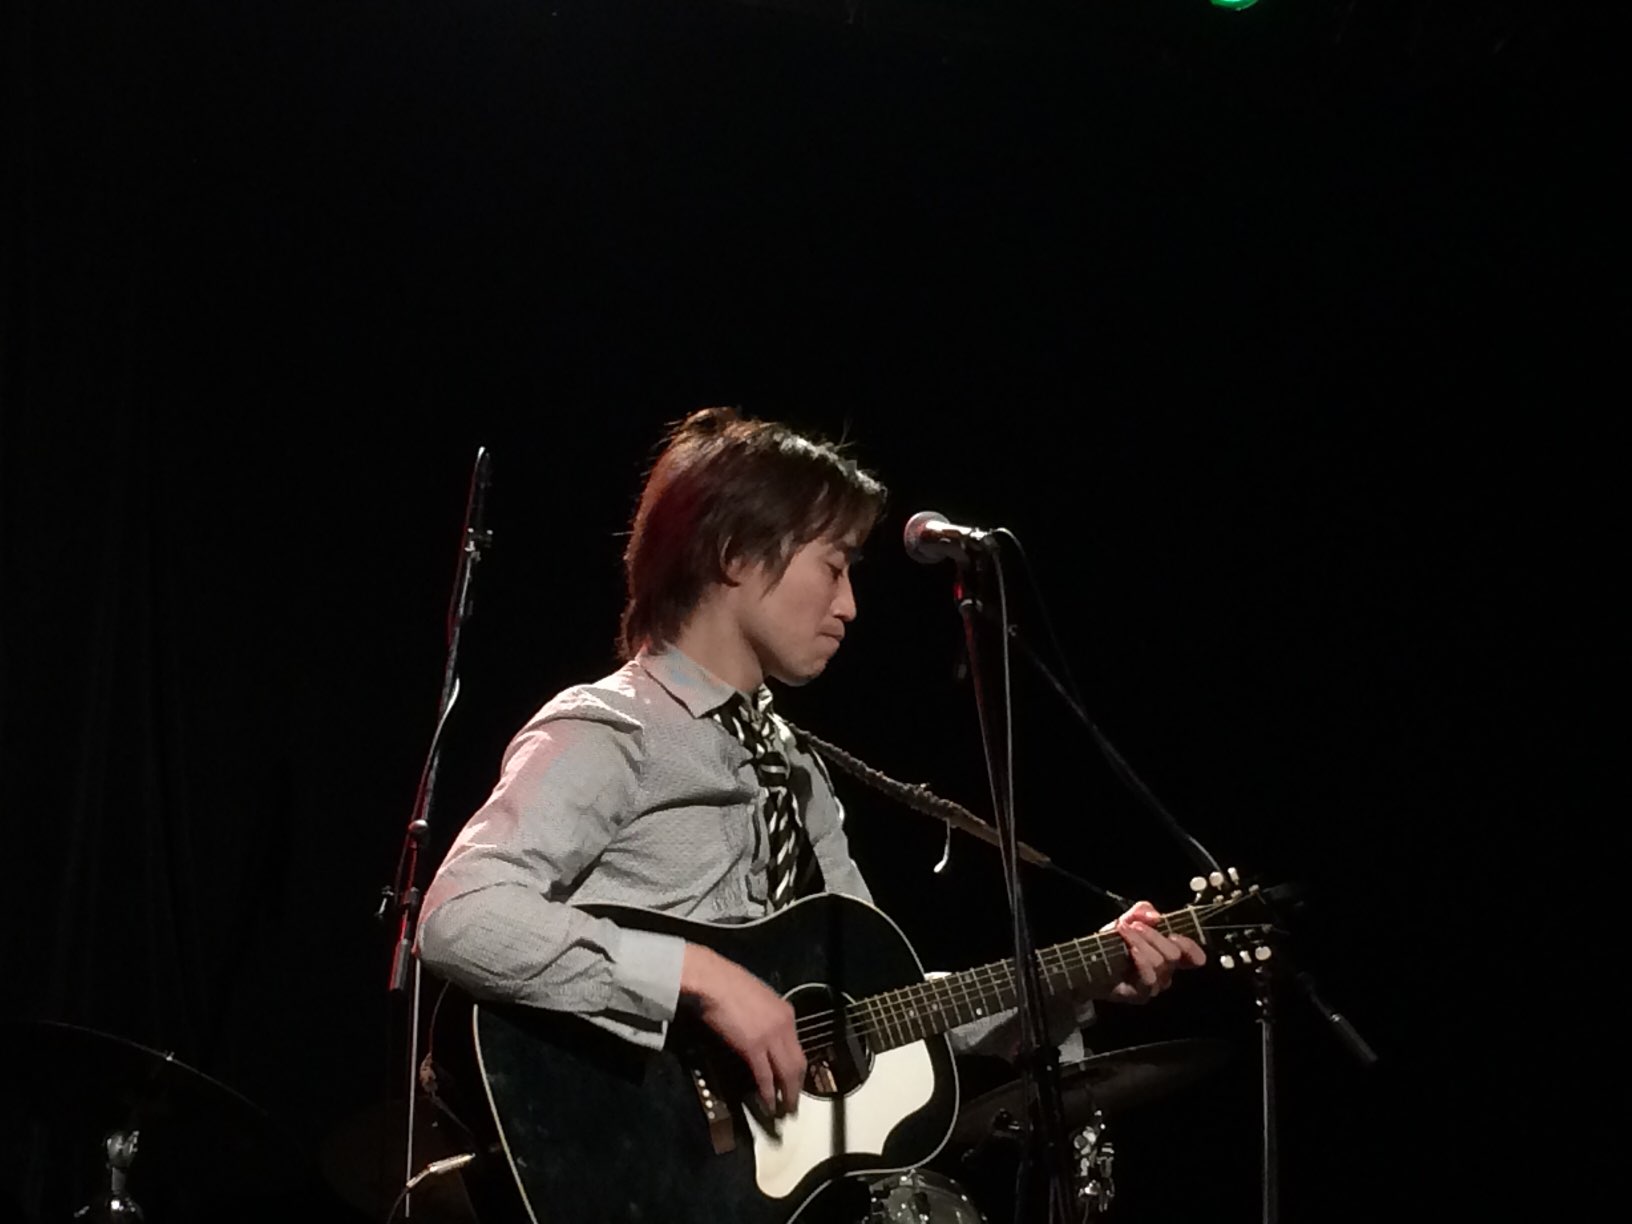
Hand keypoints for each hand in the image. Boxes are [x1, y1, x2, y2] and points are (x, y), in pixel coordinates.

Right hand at [680, 943, 804, 1117]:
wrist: (712, 979)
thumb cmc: (727, 983)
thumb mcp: (756, 997)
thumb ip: (764, 1016)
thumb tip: (761, 1031)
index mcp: (785, 1011)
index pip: (798, 1046)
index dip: (796, 1068)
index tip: (794, 1081)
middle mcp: (784, 1024)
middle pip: (798, 1063)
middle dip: (796, 1086)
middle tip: (793, 1103)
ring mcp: (770, 1036)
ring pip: (786, 1072)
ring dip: (786, 1094)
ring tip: (784, 1109)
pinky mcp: (754, 1047)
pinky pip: (765, 1076)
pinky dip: (768, 1093)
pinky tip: (768, 1104)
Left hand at [1106, 900, 1205, 1003]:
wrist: (1088, 963)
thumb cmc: (1111, 944)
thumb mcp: (1126, 920)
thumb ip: (1141, 911)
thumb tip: (1156, 916)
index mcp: (1166, 954)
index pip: (1191, 955)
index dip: (1191, 947)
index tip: (1175, 935)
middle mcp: (1164, 972)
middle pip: (1174, 954)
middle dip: (1154, 935)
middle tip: (1135, 926)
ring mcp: (1154, 985)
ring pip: (1160, 963)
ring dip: (1141, 943)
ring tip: (1125, 932)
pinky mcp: (1140, 994)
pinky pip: (1149, 978)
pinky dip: (1141, 960)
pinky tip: (1131, 950)